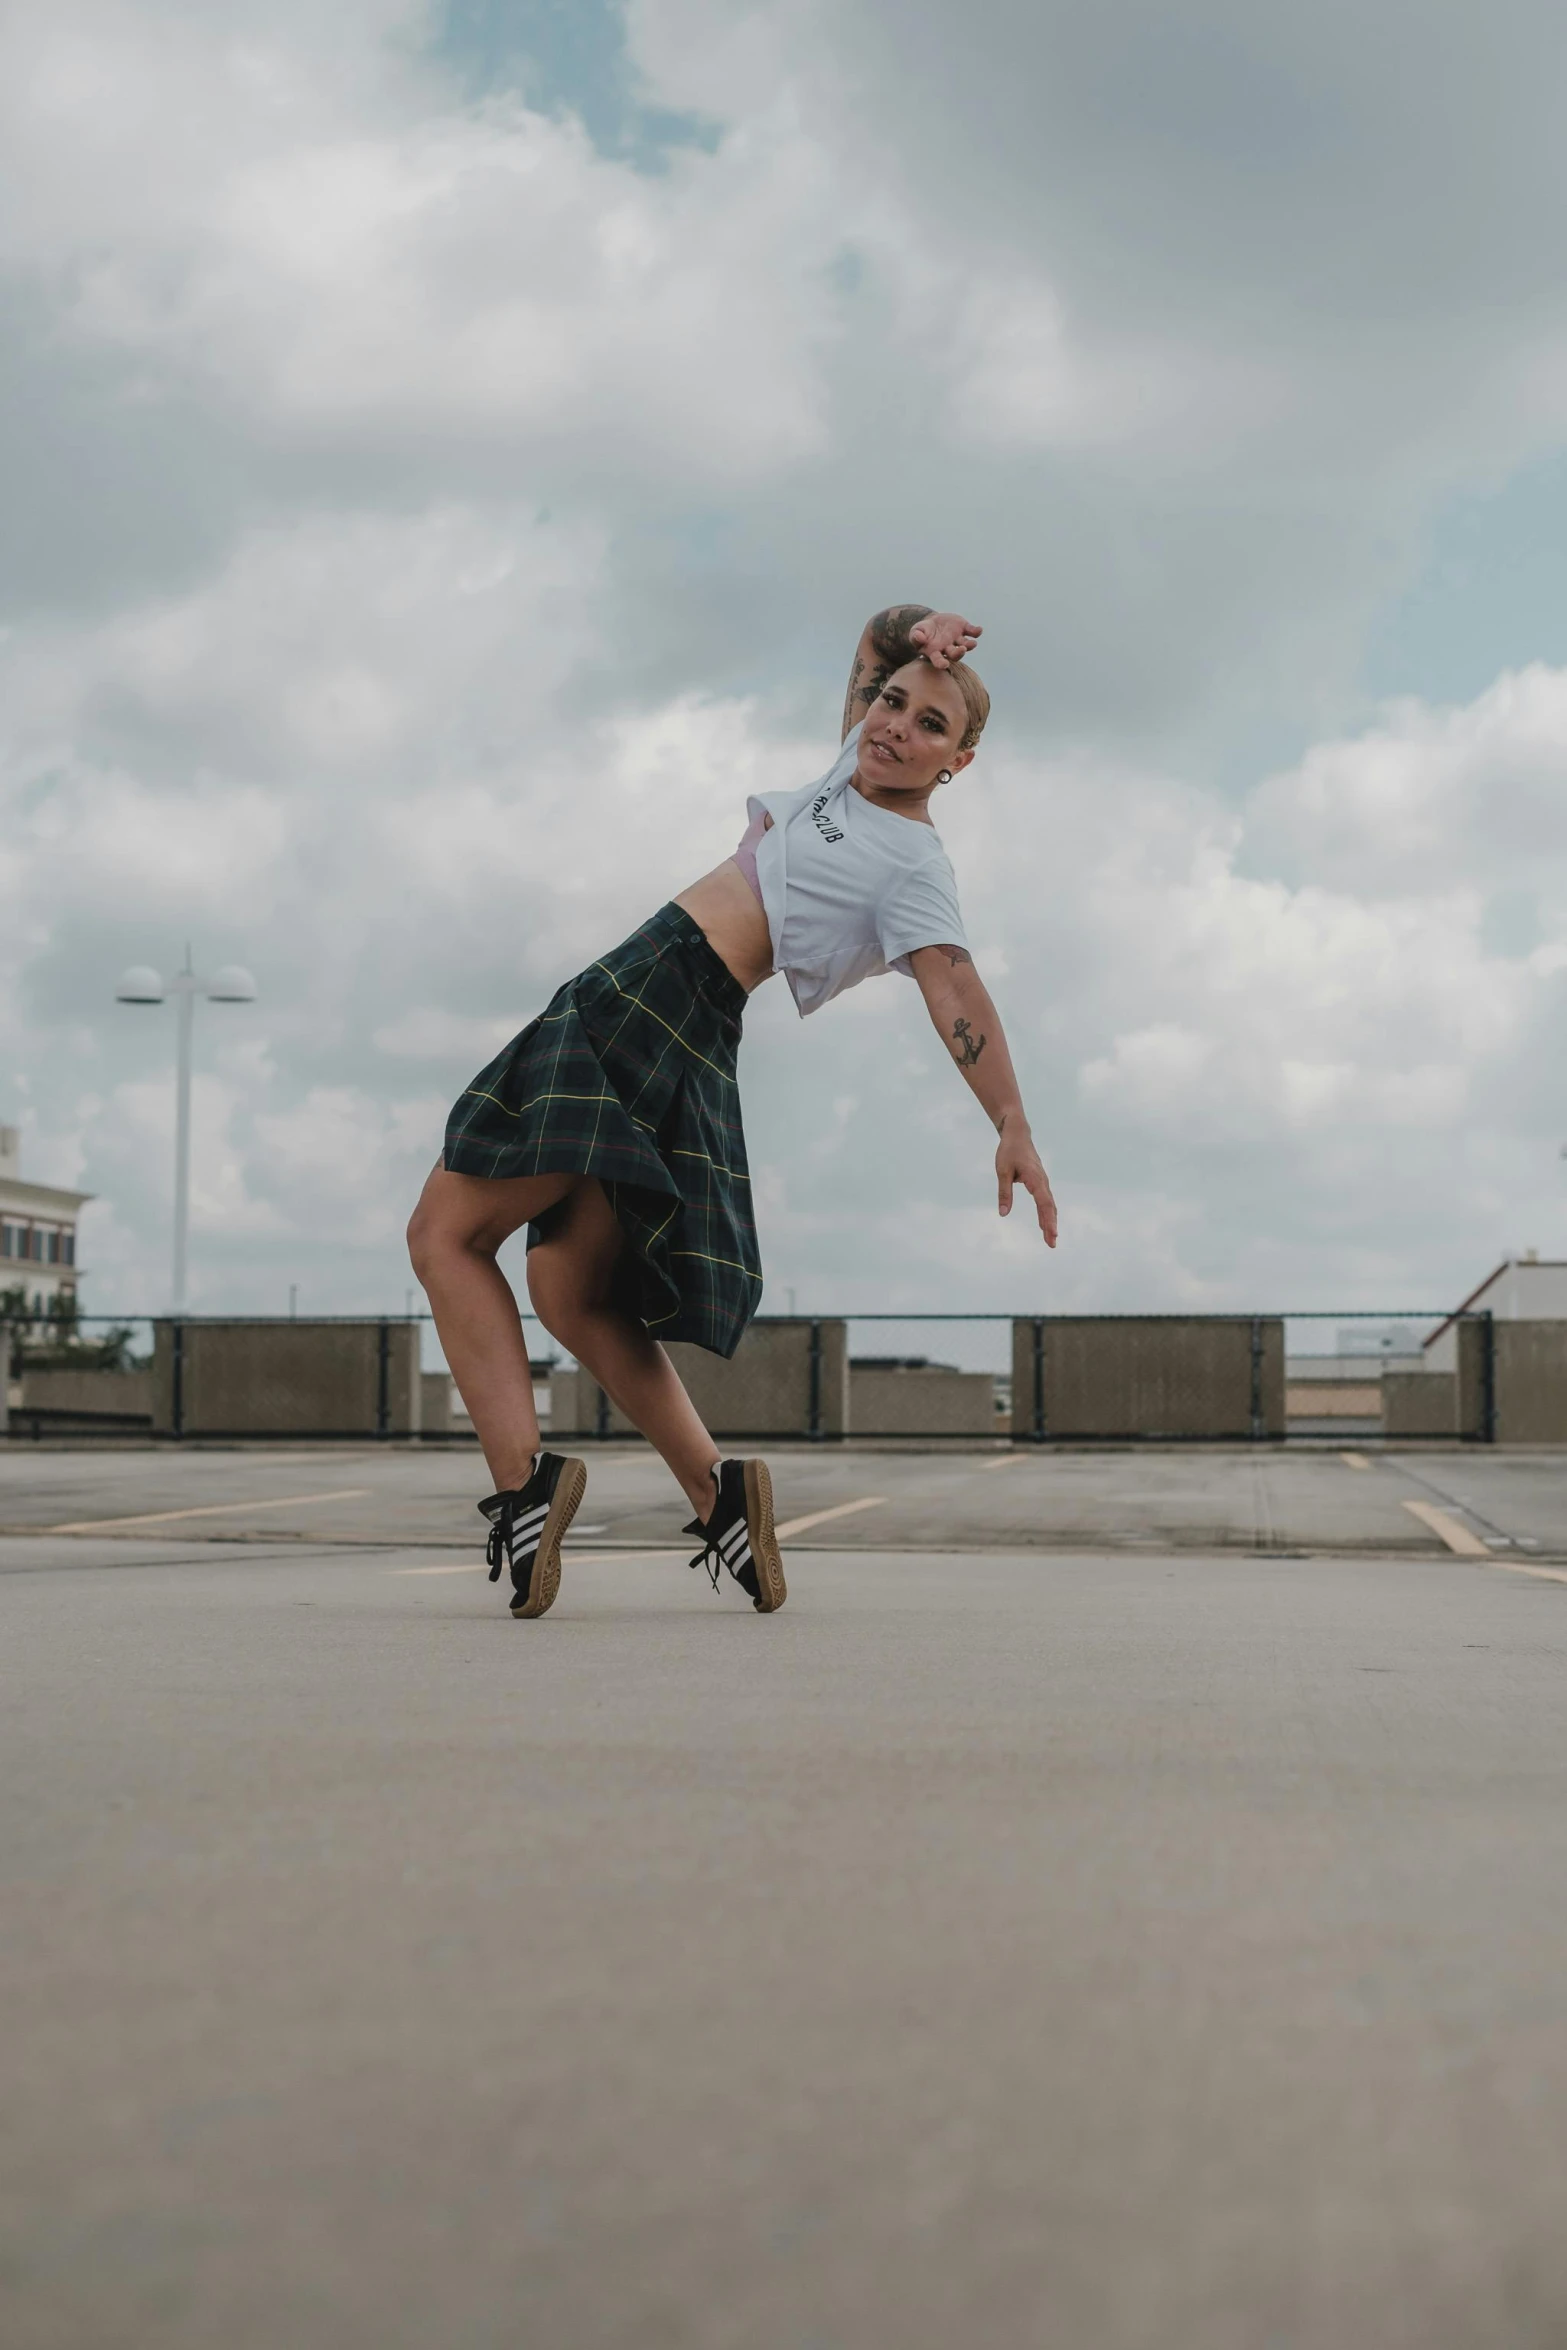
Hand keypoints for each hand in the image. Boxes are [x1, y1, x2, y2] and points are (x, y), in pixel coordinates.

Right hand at [910, 611, 981, 669]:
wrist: (933, 622)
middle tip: (961, 650)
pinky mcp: (963, 629)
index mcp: (935, 651)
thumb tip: (919, 637)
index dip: (941, 663)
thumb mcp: (915, 632)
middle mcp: (948, 648)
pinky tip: (979, 629)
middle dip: (958, 653)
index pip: (938, 660)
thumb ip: (916, 636)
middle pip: (954, 655)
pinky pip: (972, 631)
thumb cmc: (922, 631)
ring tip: (973, 643)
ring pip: (965, 645)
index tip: (944, 664)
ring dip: (969, 645)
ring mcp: (957, 639)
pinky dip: (976, 631)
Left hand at [997, 1130, 1056, 1245]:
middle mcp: (1043, 1181)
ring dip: (1050, 1222)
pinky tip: (1045, 1224)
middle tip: (1051, 1244)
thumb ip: (1004, 1193)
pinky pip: (1045, 1200)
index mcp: (1035, 1179)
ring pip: (1049, 1205)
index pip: (1044, 1203)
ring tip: (1050, 1239)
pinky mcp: (1040, 1182)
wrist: (1017, 1134)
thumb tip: (1003, 1213)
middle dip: (1051, 1226)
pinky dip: (1047, 1213)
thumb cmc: (1009, 1151)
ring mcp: (1043, 1181)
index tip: (1051, 1233)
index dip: (1048, 1220)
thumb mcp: (1002, 1171)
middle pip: (1050, 1207)